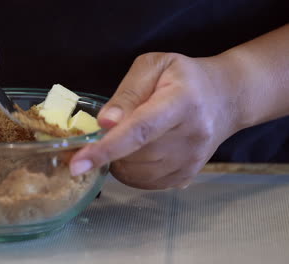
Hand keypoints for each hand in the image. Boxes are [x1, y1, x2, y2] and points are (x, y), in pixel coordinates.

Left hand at [70, 53, 239, 188]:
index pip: (140, 130)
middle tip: (110, 128)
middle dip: (108, 147)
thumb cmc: (185, 77)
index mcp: (181, 103)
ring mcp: (190, 161)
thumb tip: (104, 123)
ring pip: (135, 173)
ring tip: (127, 136)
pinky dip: (129, 170)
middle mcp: (190, 137)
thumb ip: (127, 93)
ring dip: (117, 159)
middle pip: (133, 155)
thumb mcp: (155, 66)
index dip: (106, 148)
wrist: (227, 98)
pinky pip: (144, 183)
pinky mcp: (186, 176)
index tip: (78, 163)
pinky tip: (136, 151)